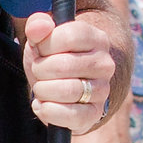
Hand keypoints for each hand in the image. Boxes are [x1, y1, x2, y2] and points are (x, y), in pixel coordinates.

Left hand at [19, 6, 125, 135]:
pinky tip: (43, 104)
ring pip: (66, 91)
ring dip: (42, 90)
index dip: (45, 44)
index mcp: (96, 39)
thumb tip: (39, 26)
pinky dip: (47, 111)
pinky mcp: (94, 114)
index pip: (68, 36)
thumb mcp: (41, 39)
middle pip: (63, 65)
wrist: (61, 88)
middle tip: (39, 71)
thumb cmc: (51, 59)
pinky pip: (70, 116)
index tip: (41, 49)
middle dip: (40, 69)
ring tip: (41, 87)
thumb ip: (38, 26)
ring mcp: (102, 90)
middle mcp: (105, 64)